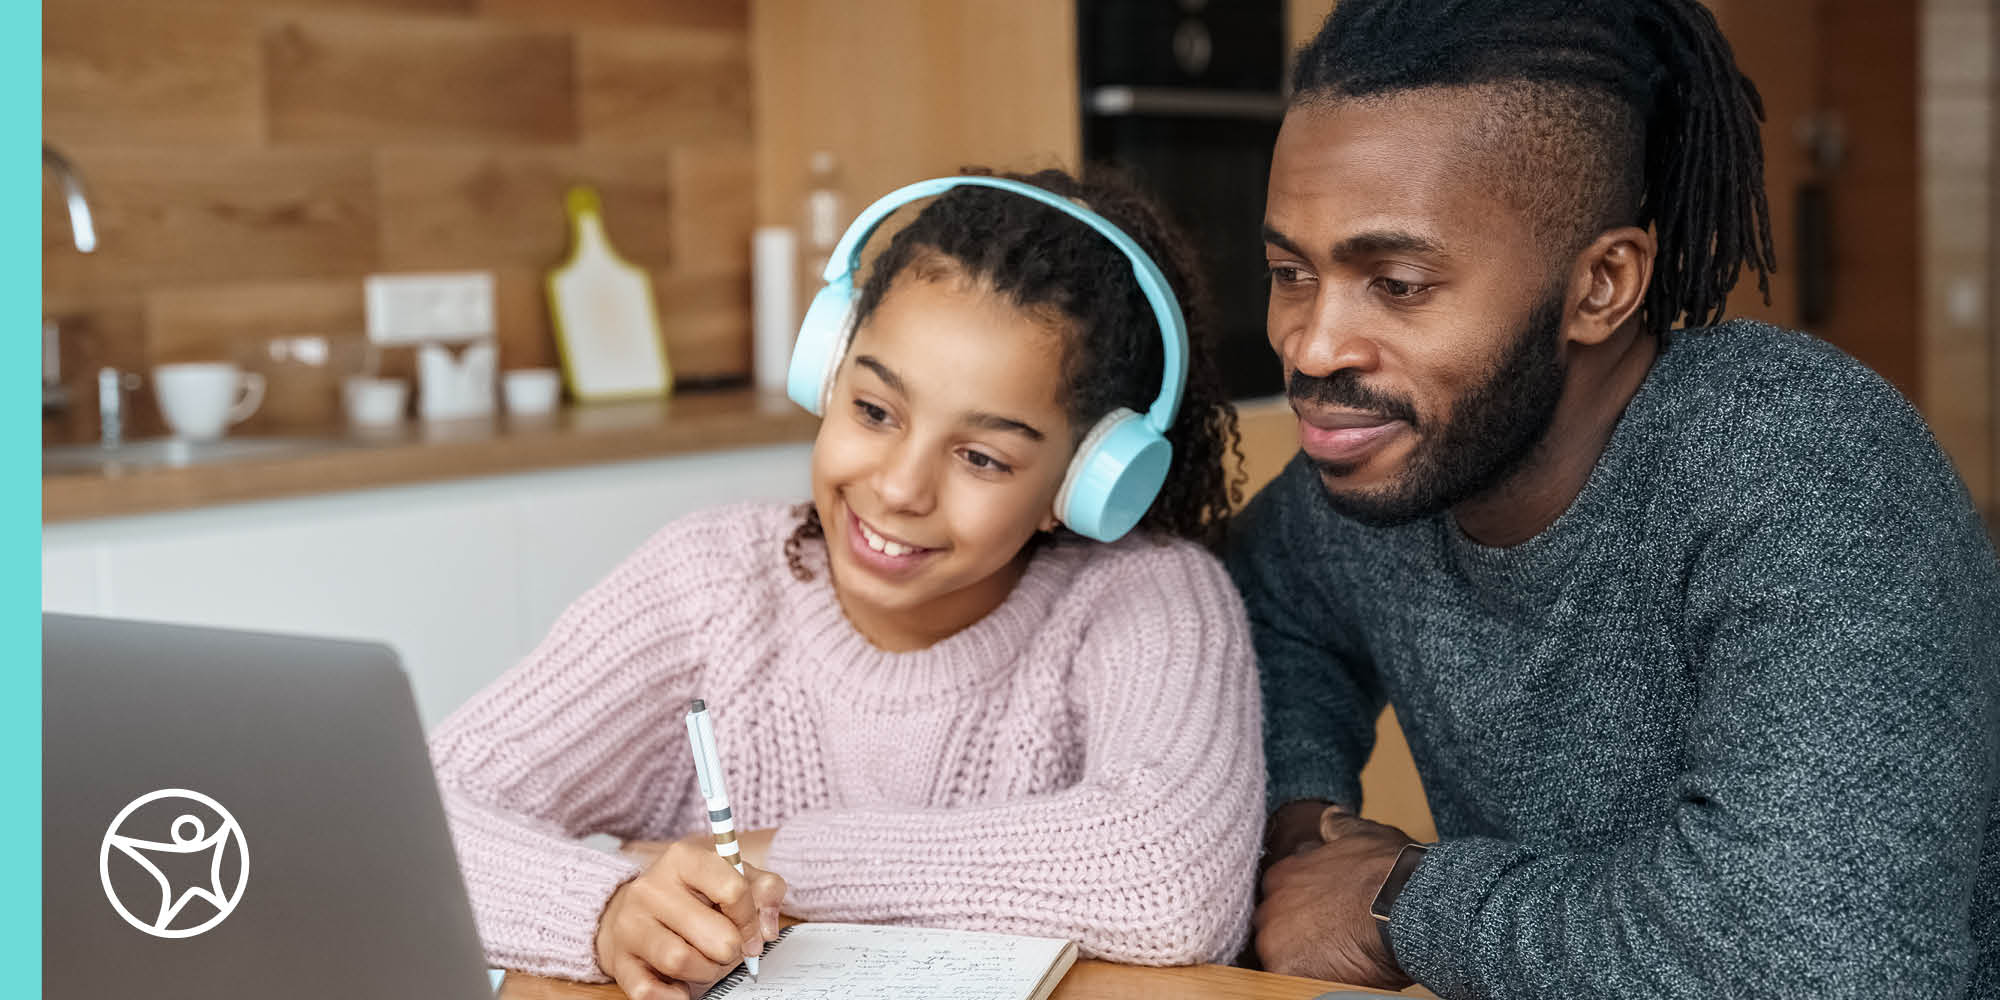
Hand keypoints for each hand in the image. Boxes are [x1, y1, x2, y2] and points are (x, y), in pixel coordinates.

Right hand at [595, 833, 786, 999]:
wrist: (630, 910)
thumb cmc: (690, 895)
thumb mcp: (730, 877)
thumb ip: (763, 890)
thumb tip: (767, 930)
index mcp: (683, 859)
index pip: (733, 890)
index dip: (751, 920)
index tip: (752, 933)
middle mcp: (651, 888)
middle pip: (715, 935)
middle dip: (731, 951)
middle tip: (727, 949)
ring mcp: (630, 924)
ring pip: (681, 962)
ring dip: (706, 972)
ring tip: (704, 964)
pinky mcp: (618, 960)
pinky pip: (650, 992)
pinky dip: (674, 996)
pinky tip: (680, 983)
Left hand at [1254, 806, 1414, 988]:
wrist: (1405, 904)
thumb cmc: (1389, 871)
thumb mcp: (1361, 836)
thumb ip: (1339, 827)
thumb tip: (1332, 816)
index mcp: (1282, 875)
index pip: (1278, 899)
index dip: (1302, 911)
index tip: (1324, 919)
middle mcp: (1269, 905)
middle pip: (1274, 928)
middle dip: (1298, 936)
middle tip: (1332, 941)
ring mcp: (1273, 938)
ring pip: (1279, 956)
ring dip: (1303, 959)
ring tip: (1336, 959)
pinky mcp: (1285, 968)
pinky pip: (1288, 981)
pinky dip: (1310, 980)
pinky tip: (1335, 974)